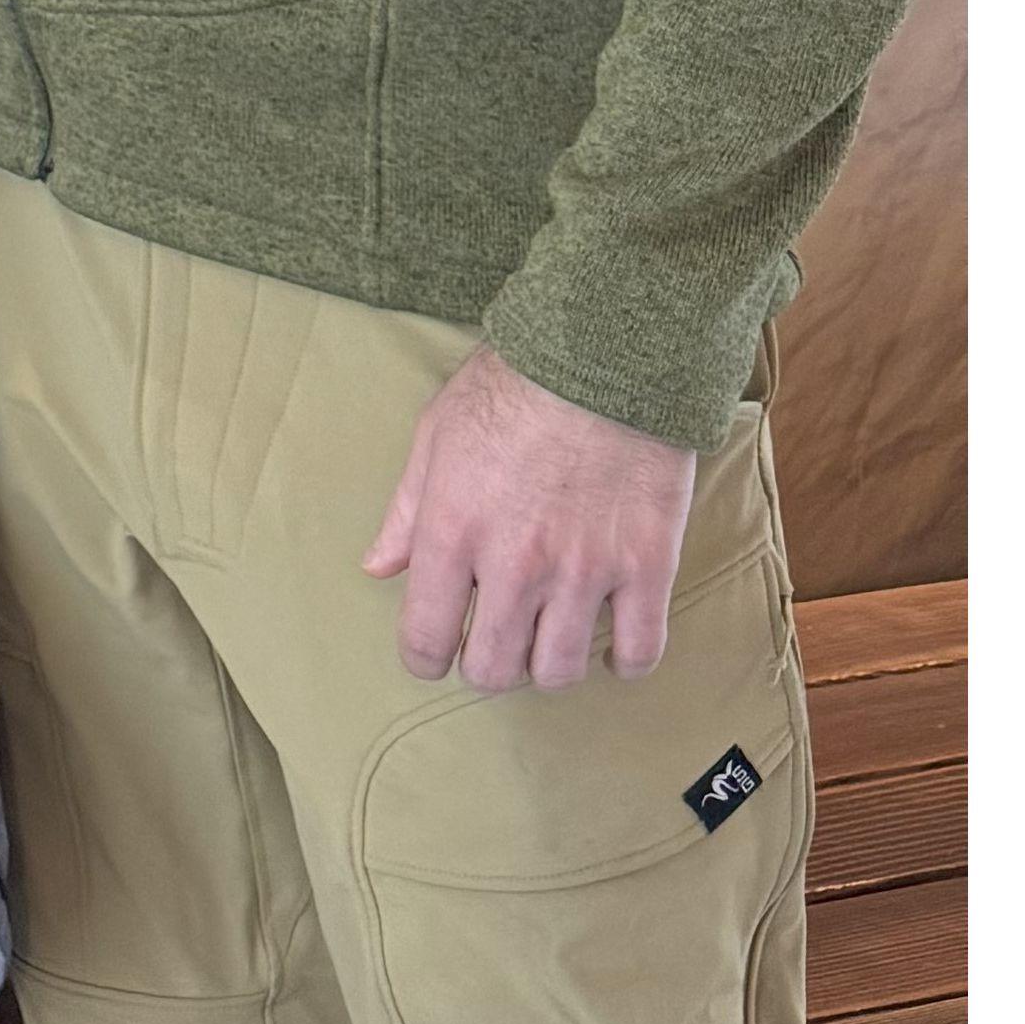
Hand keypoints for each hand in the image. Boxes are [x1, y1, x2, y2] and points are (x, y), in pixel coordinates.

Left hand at [362, 347, 701, 691]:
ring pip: (559, 669)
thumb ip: (406, 512)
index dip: (423, 660)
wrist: (606, 354)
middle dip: (486, 668)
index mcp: (452, 533)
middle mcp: (514, 564)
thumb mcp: (436, 435)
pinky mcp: (646, 566)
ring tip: (547, 641)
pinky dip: (624, 662)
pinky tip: (612, 646)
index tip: (432, 658)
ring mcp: (584, 571)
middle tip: (492, 647)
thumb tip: (378, 567)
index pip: (425, 637)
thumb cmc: (513, 385)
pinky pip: (638, 649)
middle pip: (493, 668)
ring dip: (547, 666)